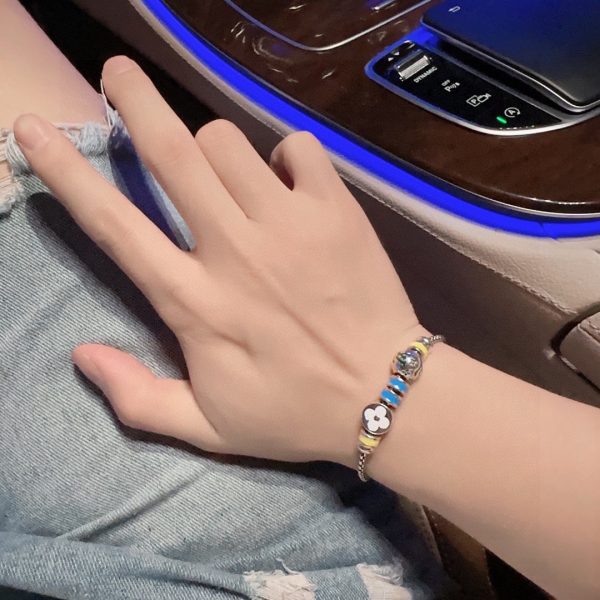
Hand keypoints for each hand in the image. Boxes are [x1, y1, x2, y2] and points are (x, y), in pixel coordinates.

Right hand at [14, 56, 425, 466]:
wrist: (386, 396)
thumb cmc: (295, 414)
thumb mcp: (209, 427)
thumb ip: (137, 397)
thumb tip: (79, 354)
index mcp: (196, 302)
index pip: (116, 227)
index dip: (68, 174)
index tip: (34, 131)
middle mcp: (235, 251)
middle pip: (172, 152)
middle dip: (135, 101)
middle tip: (119, 76)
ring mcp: (288, 225)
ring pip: (228, 142)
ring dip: (215, 148)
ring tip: (227, 177)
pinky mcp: (336, 211)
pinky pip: (296, 148)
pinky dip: (285, 156)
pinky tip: (289, 185)